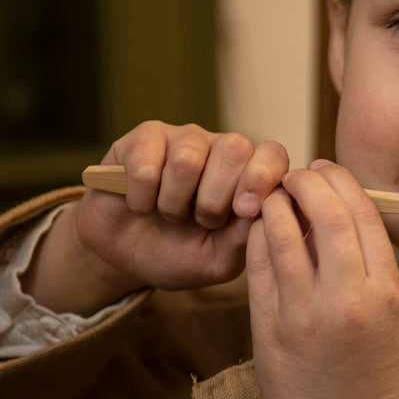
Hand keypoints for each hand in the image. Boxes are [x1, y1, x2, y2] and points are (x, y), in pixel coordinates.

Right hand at [24, 121, 289, 314]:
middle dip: (214, 199)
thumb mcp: (218, 260)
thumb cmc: (179, 254)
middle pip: (234, 148)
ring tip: (169, 215)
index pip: (273, 154)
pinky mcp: (142, 139)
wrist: (125, 258)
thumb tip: (263, 208)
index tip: (245, 210)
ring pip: (188, 158)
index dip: (263, 177)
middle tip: (200, 221)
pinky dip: (141, 197)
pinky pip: (145, 162)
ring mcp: (182, 139)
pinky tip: (140, 204)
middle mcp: (220, 149)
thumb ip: (245, 236)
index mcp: (249, 174)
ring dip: (175, 202)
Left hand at [246, 160, 398, 398]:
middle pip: (326, 213)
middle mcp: (348, 297)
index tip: (325, 169)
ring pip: (284, 232)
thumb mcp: (388, 312)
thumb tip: (333, 207)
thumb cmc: (371, 370)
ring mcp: (305, 313)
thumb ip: (366, 262)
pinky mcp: (269, 328)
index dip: (341, 181)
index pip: (363, 213)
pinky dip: (258, 235)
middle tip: (296, 175)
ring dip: (276, 203)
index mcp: (385, 291)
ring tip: (274, 195)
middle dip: (307, 182)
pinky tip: (259, 227)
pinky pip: (258, 264)